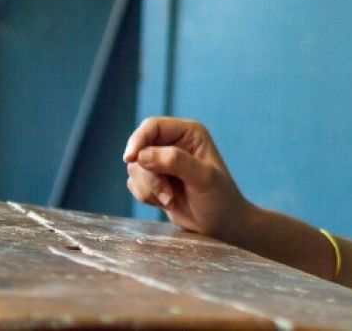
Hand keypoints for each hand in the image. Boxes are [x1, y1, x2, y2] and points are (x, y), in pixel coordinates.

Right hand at [122, 116, 251, 244]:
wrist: (221, 225)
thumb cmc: (220, 199)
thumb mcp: (203, 178)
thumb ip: (175, 162)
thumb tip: (141, 155)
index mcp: (188, 133)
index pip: (152, 126)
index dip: (138, 140)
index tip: (130, 159)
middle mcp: (173, 143)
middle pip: (139, 150)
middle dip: (149, 176)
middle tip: (167, 195)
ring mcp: (161, 161)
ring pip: (134, 168)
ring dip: (149, 189)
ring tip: (171, 200)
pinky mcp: (154, 179)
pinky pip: (134, 183)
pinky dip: (146, 196)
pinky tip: (166, 202)